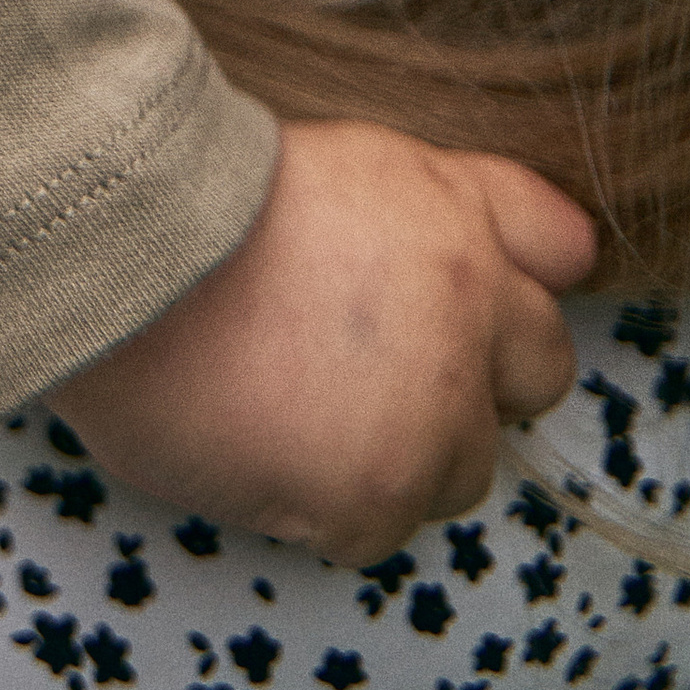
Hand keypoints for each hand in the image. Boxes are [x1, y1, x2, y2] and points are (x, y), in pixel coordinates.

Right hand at [54, 123, 597, 564]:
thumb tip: (574, 254)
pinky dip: (322, 502)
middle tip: (357, 365)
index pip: (555, 286)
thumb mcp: (367, 158)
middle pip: (522, 394)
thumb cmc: (214, 199)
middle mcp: (468, 333)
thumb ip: (476, 203)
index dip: (489, 306)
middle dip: (456, 387)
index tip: (429, 307)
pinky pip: (374, 531)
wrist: (116, 257)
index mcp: (465, 232)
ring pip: (453, 475)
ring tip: (296, 405)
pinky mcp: (368, 500)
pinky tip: (260, 443)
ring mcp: (424, 426)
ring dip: (397, 455)